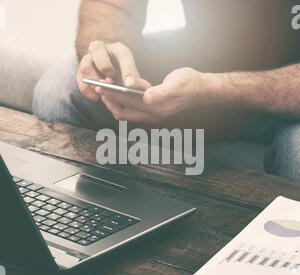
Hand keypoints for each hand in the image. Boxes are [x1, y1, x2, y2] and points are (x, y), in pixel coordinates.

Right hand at [76, 40, 142, 101]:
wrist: (111, 76)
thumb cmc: (124, 76)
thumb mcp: (133, 76)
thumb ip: (137, 81)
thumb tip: (145, 90)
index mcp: (118, 49)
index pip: (123, 55)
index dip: (127, 70)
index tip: (130, 85)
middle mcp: (101, 50)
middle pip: (98, 51)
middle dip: (105, 67)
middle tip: (110, 82)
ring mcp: (88, 59)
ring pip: (86, 65)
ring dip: (94, 80)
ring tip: (102, 92)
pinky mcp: (81, 73)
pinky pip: (81, 81)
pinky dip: (88, 91)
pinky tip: (97, 98)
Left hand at [99, 67, 220, 122]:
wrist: (200, 89)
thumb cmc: (190, 84)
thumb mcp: (177, 85)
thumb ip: (162, 92)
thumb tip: (148, 98)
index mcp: (157, 109)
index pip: (128, 105)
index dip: (113, 96)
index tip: (100, 87)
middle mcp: (152, 115)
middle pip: (124, 112)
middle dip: (110, 101)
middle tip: (98, 87)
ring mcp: (152, 114)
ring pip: (127, 112)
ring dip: (115, 102)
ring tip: (105, 89)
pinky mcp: (153, 109)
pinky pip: (132, 108)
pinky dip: (123, 101)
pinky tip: (120, 89)